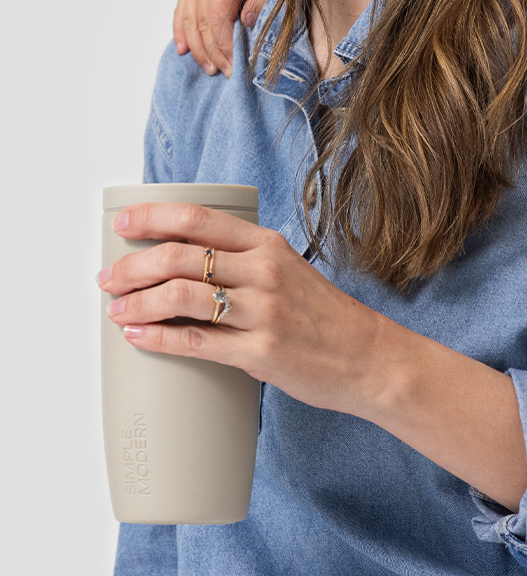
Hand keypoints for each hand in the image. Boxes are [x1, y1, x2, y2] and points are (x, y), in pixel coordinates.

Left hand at [100, 202, 380, 410]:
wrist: (368, 358)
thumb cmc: (323, 317)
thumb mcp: (288, 271)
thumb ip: (244, 263)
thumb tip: (184, 264)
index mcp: (268, 244)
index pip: (200, 219)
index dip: (153, 217)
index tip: (123, 223)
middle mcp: (265, 271)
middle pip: (181, 256)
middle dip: (133, 266)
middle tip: (109, 277)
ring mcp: (263, 312)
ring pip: (182, 296)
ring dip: (138, 302)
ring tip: (117, 308)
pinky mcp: (260, 353)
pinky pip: (196, 342)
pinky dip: (158, 338)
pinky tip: (138, 336)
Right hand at [172, 0, 272, 77]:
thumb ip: (259, 2)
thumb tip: (245, 24)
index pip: (216, 21)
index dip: (222, 47)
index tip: (232, 66)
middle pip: (200, 25)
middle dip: (210, 52)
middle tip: (222, 72)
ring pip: (187, 21)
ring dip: (196, 48)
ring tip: (208, 68)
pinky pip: (181, 11)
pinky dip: (180, 31)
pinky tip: (182, 48)